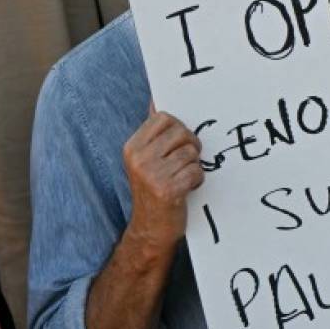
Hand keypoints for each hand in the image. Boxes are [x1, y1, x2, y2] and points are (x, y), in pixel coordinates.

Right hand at [122, 109, 202, 249]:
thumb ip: (153, 132)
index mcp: (132, 147)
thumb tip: (156, 98)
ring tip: (182, 178)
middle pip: (182, 132)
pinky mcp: (167, 190)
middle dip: (191, 146)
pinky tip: (186, 189)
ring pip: (191, 152)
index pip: (164, 117)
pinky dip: (197, 180)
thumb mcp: (145, 159)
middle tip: (185, 163)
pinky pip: (196, 171)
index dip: (179, 129)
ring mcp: (152, 174)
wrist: (150, 229)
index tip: (178, 144)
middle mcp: (139, 159)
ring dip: (194, 166)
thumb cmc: (154, 189)